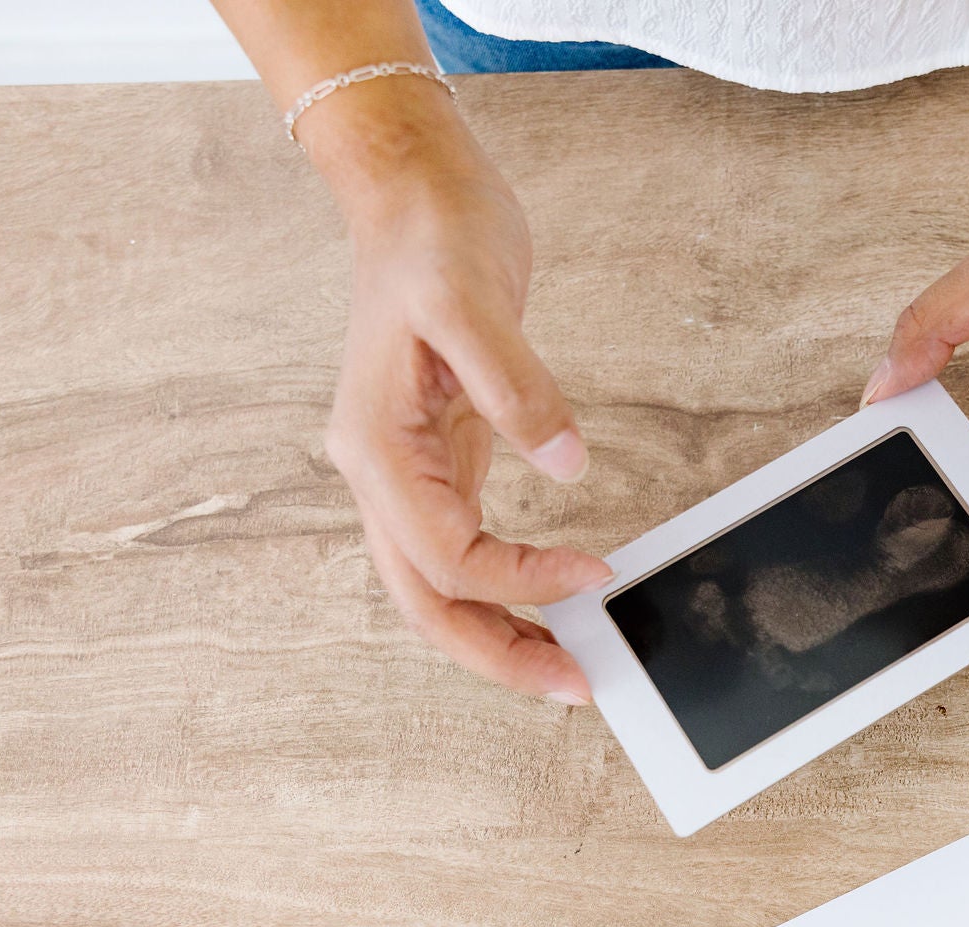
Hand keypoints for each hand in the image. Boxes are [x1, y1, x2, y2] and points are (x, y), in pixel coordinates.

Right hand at [320, 97, 611, 701]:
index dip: (519, 580)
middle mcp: (379, 473)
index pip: (444, 555)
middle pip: (425, 602)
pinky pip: (463, 551)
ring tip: (571, 664)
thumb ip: (516, 384)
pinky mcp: (441, 462)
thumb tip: (564, 463)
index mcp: (374, 446)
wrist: (414, 198)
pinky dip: (505, 587)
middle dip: (497, 652)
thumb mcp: (470, 297)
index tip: (594, 576)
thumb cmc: (433, 238)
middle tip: (576, 686)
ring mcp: (406, 473)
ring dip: (500, 631)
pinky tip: (553, 600)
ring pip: (439, 588)